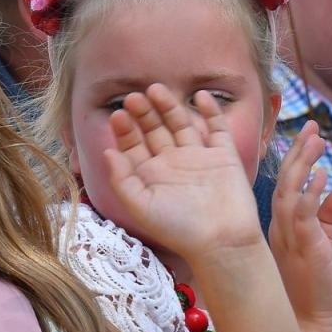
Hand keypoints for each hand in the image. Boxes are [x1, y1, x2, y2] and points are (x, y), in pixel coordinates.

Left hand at [100, 84, 262, 261]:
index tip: (118, 116)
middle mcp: (174, 164)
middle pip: (155, 130)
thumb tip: (107, 152)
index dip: (125, 130)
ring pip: (182, 124)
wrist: (222, 242)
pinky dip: (210, 112)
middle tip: (133, 97)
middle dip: (144, 114)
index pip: (134, 146)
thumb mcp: (141, 207)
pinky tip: (200, 96)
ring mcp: (200, 158)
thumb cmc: (179, 230)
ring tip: (156, 89)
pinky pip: (217, 128)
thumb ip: (122, 180)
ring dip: (169, 106)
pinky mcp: (224, 156)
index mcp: (152, 176)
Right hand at [269, 121, 331, 331]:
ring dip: (303, 165)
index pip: (287, 188)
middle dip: (298, 153)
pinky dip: (310, 195)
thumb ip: (328, 220)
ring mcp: (290, 240)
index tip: (308, 136)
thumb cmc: (318, 292)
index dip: (297, 161)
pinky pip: (303, 217)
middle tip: (312, 127)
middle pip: (285, 183)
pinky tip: (320, 176)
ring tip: (315, 140)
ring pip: (290, 193)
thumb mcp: (325, 248)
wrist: (315, 328)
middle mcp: (281, 232)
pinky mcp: (305, 250)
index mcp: (284, 231)